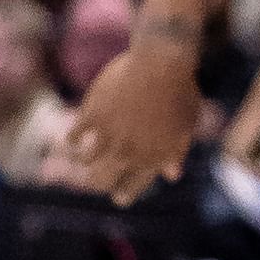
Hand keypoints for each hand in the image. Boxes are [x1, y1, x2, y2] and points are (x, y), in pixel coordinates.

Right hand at [67, 26, 204, 206]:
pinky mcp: (91, 117)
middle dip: (100, 183)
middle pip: (102, 181)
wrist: (162, 62)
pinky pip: (73, 137)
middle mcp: (128, 153)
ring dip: (85, 160)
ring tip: (85, 157)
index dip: (124, 195)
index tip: (119, 197)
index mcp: (153, 158)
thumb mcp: (186, 125)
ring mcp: (108, 136)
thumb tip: (171, 176)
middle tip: (99, 180)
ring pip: (86, 162)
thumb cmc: (181, 92)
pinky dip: (73, 139)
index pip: (132, 188)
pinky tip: (76, 137)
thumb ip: (176, 152)